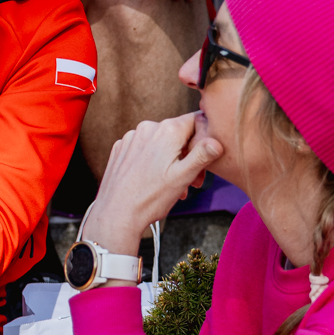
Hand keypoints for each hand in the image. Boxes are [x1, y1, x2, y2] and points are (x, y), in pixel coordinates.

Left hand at [79, 114, 221, 255]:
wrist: (115, 214)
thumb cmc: (150, 198)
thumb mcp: (183, 177)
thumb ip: (202, 155)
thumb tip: (217, 141)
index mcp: (167, 130)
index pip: (197, 120)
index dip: (204, 139)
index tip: (204, 162)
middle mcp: (148, 127)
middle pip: (178, 134)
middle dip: (188, 156)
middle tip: (192, 183)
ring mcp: (131, 137)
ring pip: (161, 143)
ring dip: (171, 161)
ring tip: (172, 187)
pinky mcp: (120, 148)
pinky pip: (144, 148)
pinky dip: (152, 161)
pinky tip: (153, 181)